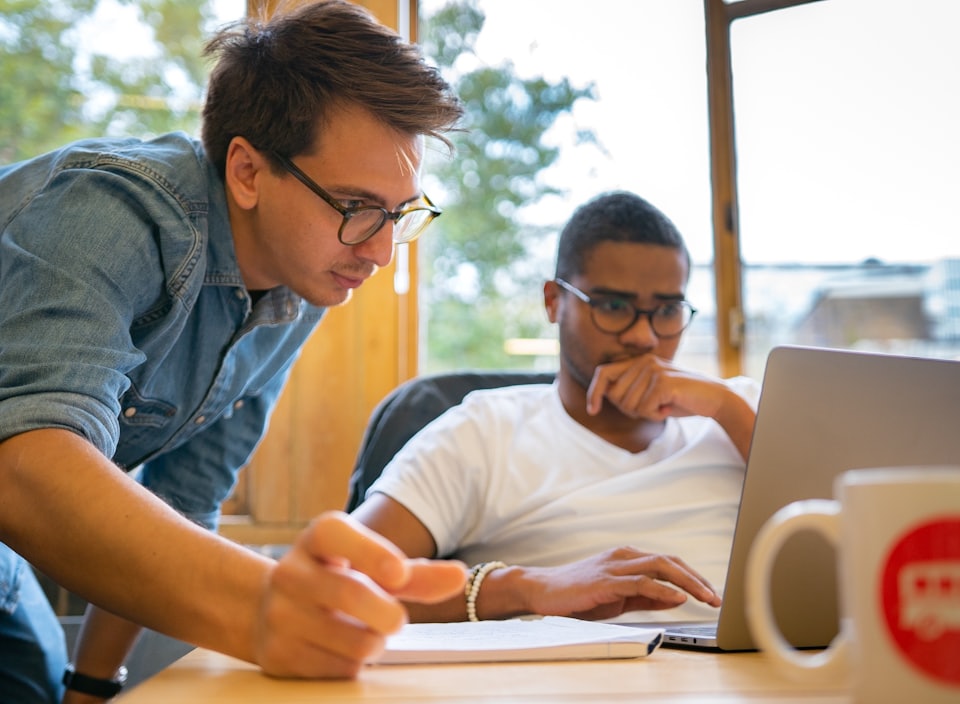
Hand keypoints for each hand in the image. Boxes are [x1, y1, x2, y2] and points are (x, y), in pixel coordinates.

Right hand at [253, 511, 464, 677]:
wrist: (269, 608)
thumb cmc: (336, 580)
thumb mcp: (371, 568)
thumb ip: (416, 574)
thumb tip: (459, 576)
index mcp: (317, 539)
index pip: (336, 534)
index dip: (371, 553)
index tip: (399, 573)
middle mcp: (290, 572)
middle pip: (350, 593)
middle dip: (388, 613)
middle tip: (398, 620)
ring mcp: (279, 615)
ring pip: (353, 641)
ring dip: (375, 643)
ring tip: (365, 631)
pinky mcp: (277, 655)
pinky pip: (338, 669)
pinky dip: (353, 664)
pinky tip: (340, 648)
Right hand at [520, 546, 721, 620]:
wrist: (542, 590)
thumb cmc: (578, 594)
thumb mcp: (619, 597)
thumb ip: (648, 597)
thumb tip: (678, 598)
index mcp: (628, 557)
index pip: (669, 563)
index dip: (693, 577)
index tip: (711, 593)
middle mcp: (624, 556)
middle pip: (670, 561)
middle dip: (697, 579)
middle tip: (717, 597)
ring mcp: (614, 566)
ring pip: (660, 567)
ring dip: (688, 583)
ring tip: (707, 598)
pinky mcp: (605, 580)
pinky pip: (640, 582)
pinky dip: (663, 589)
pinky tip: (678, 598)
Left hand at [586, 354, 725, 420]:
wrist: (715, 398)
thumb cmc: (681, 398)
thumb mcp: (652, 392)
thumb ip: (630, 390)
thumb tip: (604, 396)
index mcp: (639, 361)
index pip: (603, 373)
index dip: (594, 393)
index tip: (592, 411)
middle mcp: (644, 362)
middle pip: (615, 396)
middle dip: (631, 410)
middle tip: (652, 408)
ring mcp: (653, 370)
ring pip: (629, 405)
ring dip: (646, 413)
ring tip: (664, 405)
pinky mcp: (662, 382)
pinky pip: (645, 409)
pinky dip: (656, 416)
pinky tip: (669, 408)